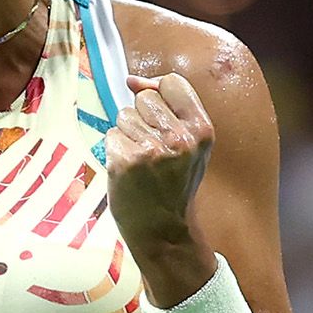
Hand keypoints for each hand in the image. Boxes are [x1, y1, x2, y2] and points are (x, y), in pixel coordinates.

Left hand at [104, 73, 214, 252]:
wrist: (163, 232)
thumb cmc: (173, 184)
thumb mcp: (189, 145)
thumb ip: (169, 108)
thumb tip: (131, 80)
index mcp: (202, 130)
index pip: (172, 83)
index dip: (159, 93)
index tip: (158, 116)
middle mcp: (180, 138)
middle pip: (144, 98)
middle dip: (142, 118)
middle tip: (153, 150)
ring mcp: (152, 150)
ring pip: (124, 116)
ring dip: (127, 135)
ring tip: (142, 162)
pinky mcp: (125, 161)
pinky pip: (110, 135)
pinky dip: (114, 151)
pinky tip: (128, 171)